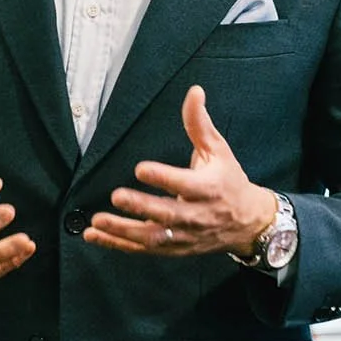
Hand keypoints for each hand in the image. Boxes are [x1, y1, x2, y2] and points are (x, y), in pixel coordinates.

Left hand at [84, 86, 276, 258]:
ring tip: (97, 221)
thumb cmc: (229, 181)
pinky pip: (143, 249)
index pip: (185, 184)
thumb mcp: (218, 150)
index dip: (164, 177)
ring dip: (123, 231)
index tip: (140, 168)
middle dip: (141, 207)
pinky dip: (117, 244)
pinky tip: (93, 235)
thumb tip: (194, 91)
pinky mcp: (174, 249)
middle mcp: (197, 215)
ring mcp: (185, 236)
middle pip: (167, 214)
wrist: (248, 223)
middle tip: (116, 196)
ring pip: (153, 237)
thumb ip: (200, 124)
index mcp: (209, 188)